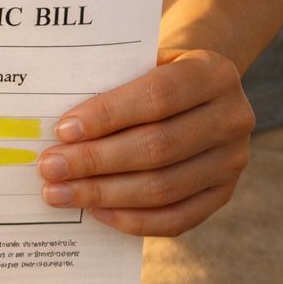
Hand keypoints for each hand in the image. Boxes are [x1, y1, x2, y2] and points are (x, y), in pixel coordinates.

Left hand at [38, 49, 253, 236]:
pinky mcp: (222, 196)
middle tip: (50, 168)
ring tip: (58, 193)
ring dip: (103, 194)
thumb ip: (109, 86)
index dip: (107, 116)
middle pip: (158, 148)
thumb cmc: (151, 78)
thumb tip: (59, 131)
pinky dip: (130, 219)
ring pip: (162, 188)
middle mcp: (232, 118)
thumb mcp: (138, 64)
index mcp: (213, 73)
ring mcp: (232, 161)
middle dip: (95, 161)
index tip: (63, 130)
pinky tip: (93, 212)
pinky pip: (175, 219)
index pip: (157, 97)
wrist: (195, 94)